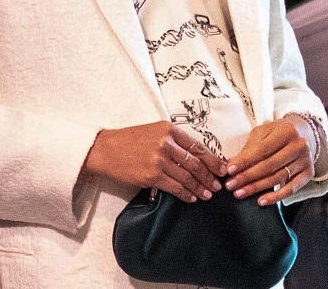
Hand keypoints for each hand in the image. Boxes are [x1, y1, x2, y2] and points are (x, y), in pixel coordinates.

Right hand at [83, 122, 227, 203]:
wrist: (105, 150)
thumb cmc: (129, 140)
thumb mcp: (154, 131)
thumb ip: (174, 141)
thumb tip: (195, 157)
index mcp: (169, 129)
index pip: (198, 146)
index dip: (212, 160)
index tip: (222, 168)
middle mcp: (166, 143)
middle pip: (196, 163)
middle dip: (209, 176)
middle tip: (218, 185)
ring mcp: (159, 160)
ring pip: (187, 177)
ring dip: (200, 188)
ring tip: (207, 195)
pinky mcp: (152, 176)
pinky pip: (175, 187)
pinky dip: (186, 194)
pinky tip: (192, 198)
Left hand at [225, 117, 313, 204]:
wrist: (305, 133)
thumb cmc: (280, 132)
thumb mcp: (264, 132)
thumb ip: (250, 148)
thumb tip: (232, 164)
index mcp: (286, 131)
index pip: (262, 149)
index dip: (245, 161)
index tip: (230, 170)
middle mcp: (299, 145)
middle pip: (270, 165)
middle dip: (247, 177)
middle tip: (231, 185)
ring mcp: (305, 160)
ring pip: (278, 178)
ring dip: (257, 188)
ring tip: (240, 193)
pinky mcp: (308, 173)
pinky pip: (291, 189)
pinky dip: (275, 197)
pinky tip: (261, 201)